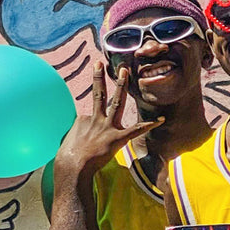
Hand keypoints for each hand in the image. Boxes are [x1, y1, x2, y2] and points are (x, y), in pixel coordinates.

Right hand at [53, 63, 160, 177]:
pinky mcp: (117, 138)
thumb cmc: (69, 158)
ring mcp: (107, 127)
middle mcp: (96, 119)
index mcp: (84, 120)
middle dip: (101, 78)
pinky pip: (136, 129)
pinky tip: (161, 119)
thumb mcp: (68, 140)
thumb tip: (76, 136)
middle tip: (104, 63)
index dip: (94, 123)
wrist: (73, 166)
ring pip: (115, 102)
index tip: (90, 133)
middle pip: (99, 94)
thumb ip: (76, 134)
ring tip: (125, 72)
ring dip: (121, 86)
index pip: (93, 113)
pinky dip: (149, 124)